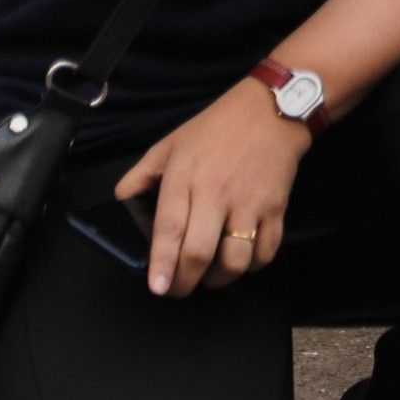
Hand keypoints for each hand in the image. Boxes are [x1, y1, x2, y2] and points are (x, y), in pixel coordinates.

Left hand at [113, 77, 306, 297]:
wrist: (272, 110)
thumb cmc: (217, 127)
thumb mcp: (170, 143)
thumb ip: (142, 173)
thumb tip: (122, 199)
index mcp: (185, 178)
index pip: (169, 229)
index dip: (162, 263)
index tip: (157, 286)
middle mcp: (216, 194)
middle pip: (200, 253)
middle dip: (185, 282)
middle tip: (178, 289)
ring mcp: (250, 203)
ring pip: (236, 259)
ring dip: (220, 279)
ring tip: (211, 276)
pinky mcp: (277, 207)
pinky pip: (267, 250)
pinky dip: (253, 265)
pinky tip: (242, 259)